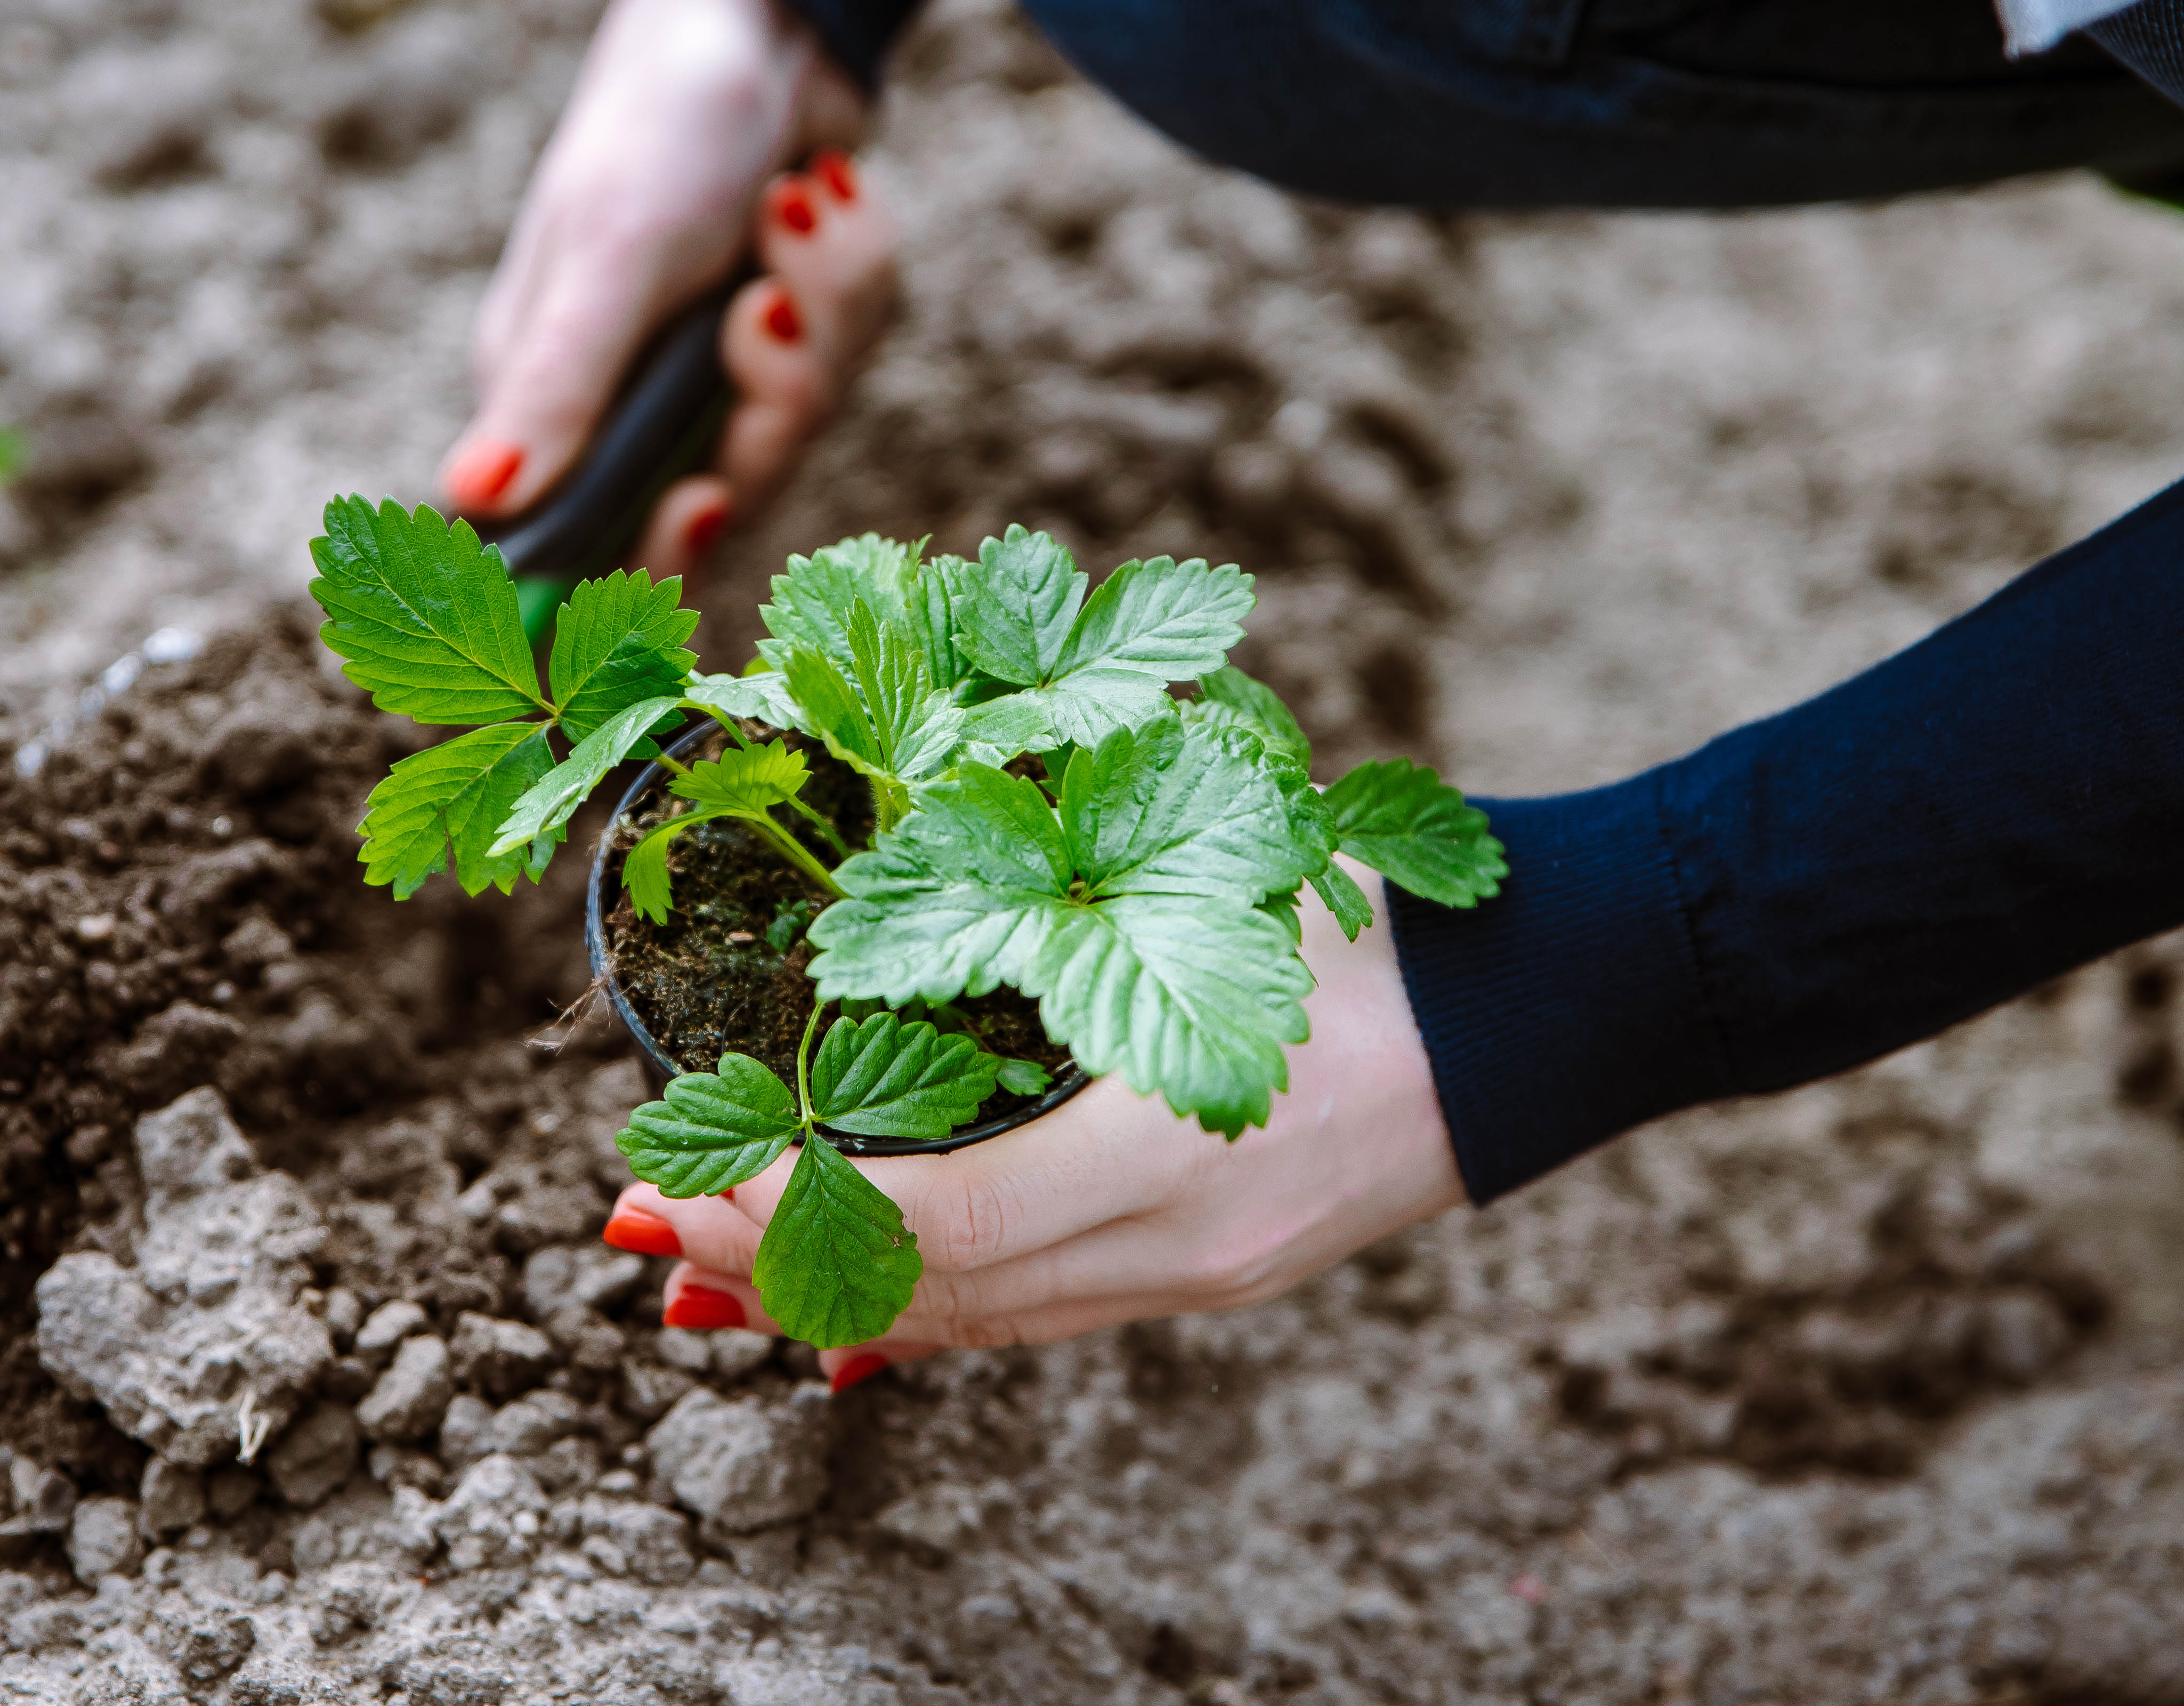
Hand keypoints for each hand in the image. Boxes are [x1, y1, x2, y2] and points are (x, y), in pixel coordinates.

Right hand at [438, 0, 899, 581]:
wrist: (763, 25)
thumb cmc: (658, 131)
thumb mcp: (606, 259)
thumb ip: (553, 389)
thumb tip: (470, 500)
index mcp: (555, 403)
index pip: (591, 548)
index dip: (651, 556)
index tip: (703, 502)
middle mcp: (632, 405)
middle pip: (729, 497)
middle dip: (772, 400)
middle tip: (767, 307)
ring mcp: (718, 373)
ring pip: (804, 421)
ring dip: (823, 311)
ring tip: (793, 210)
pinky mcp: (794, 338)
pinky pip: (851, 355)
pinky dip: (852, 274)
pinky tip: (824, 199)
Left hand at [603, 865, 1469, 1385]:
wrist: (1536, 1010)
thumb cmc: (1371, 914)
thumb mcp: (1213, 878)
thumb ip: (1057, 881)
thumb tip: (887, 861)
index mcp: (1173, 1138)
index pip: (936, 1220)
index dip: (787, 1208)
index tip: (675, 1172)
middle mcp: (1179, 1241)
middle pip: (934, 1296)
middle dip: (772, 1265)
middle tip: (647, 1222)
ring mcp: (1199, 1275)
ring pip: (977, 1323)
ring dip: (833, 1301)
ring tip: (711, 1272)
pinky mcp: (1212, 1278)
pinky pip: (1036, 1318)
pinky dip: (927, 1311)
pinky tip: (848, 1309)